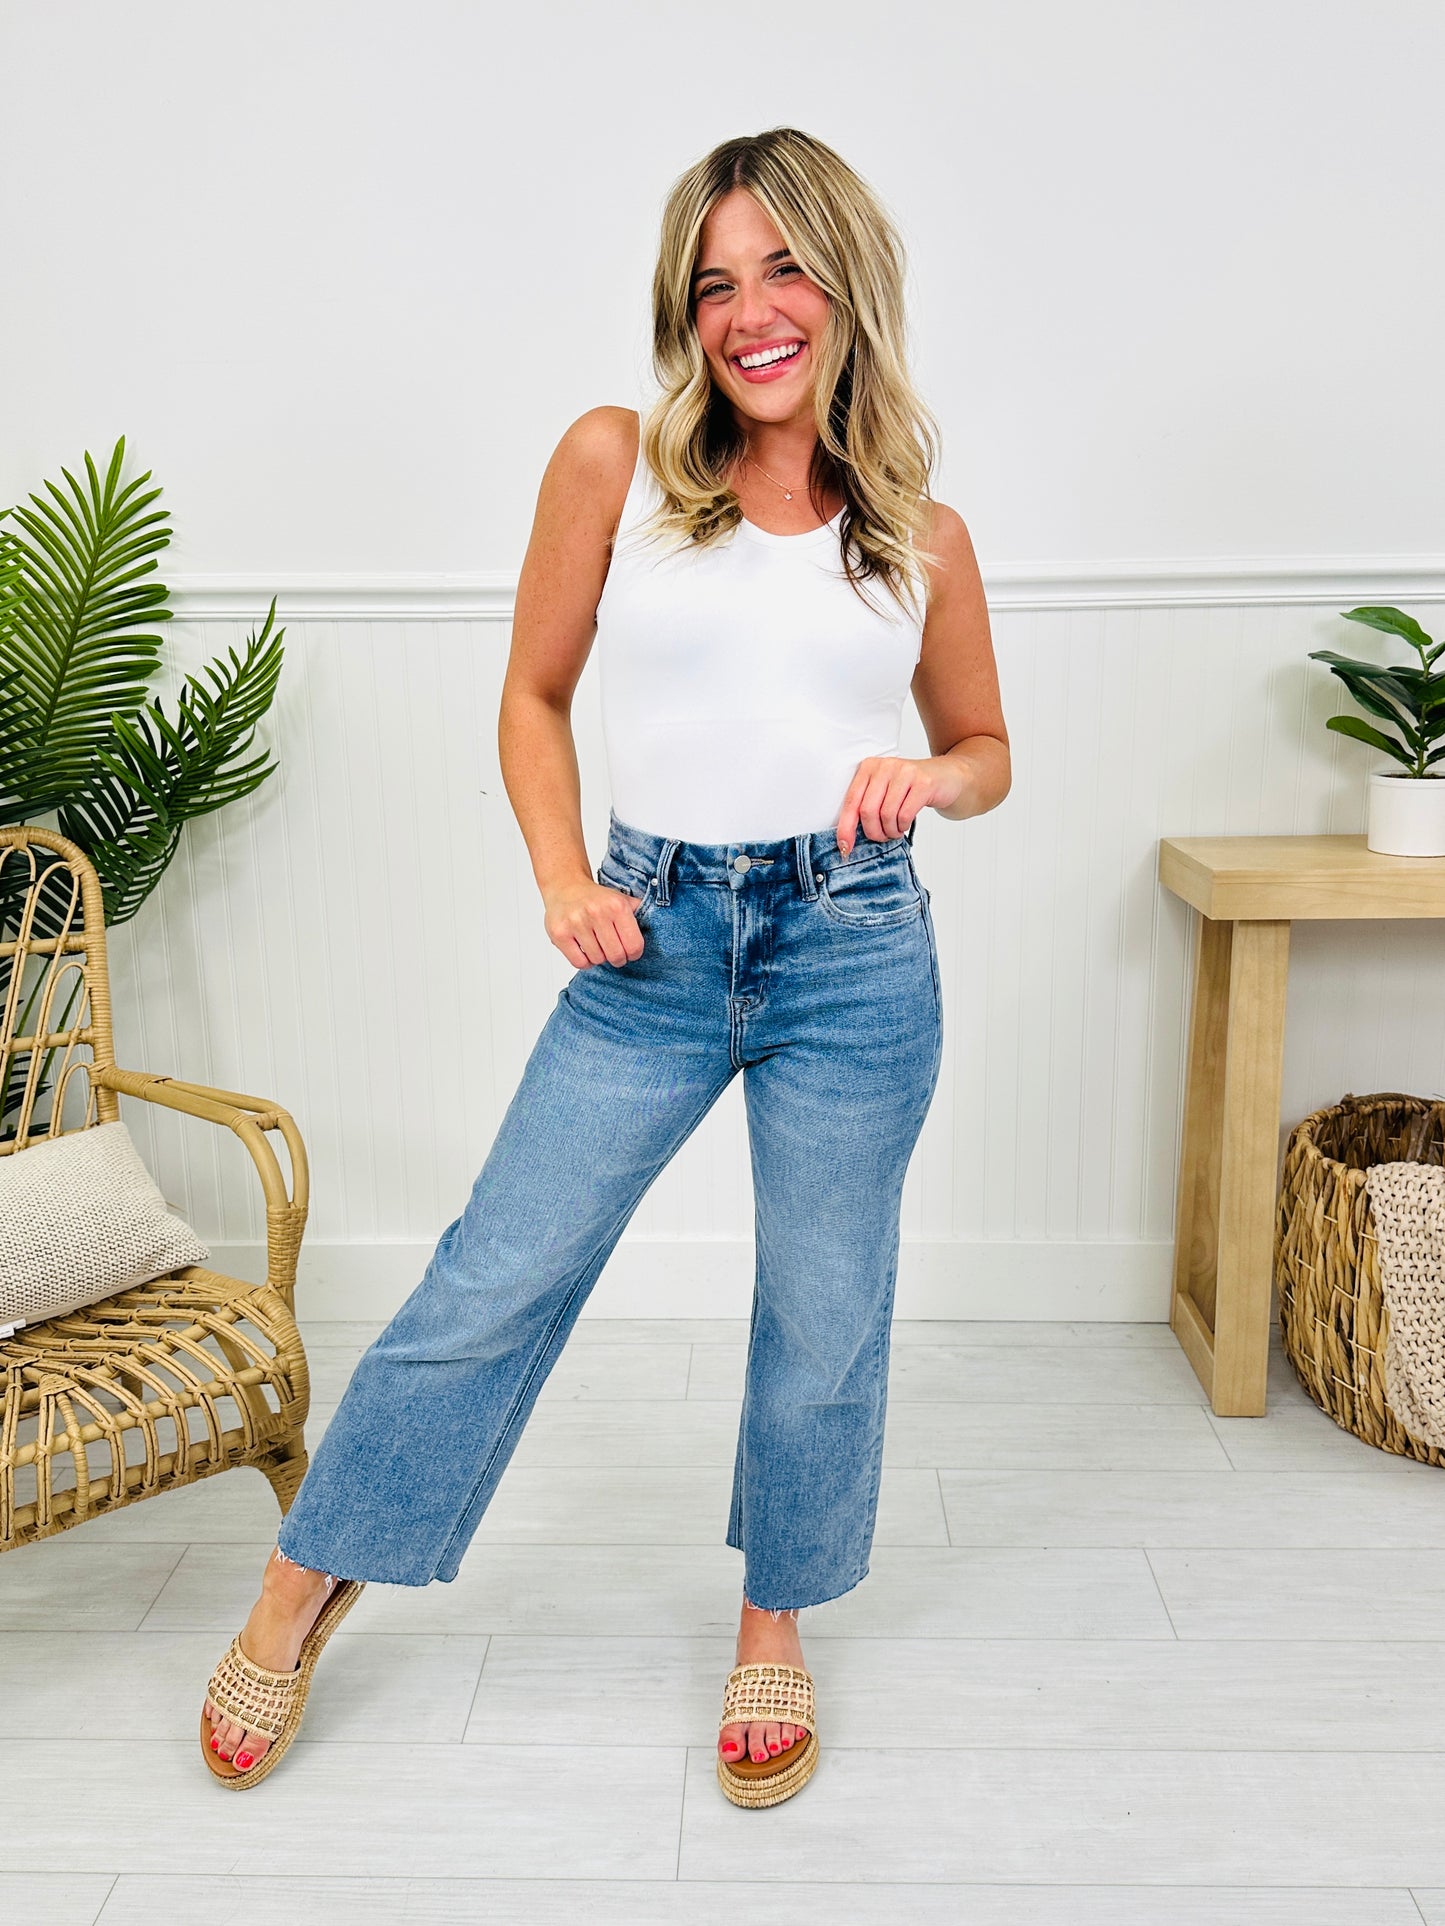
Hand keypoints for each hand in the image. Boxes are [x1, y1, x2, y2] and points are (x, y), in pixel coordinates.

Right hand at [545, 877, 647, 969]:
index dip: (634, 953)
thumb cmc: (596, 898)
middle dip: (618, 958)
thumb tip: (662, 925)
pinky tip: (585, 949)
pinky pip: (579, 962)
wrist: (565, 886)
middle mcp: (596, 913)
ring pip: (597, 960)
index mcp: (617, 906)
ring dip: (599, 957)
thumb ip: (640, 912)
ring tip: (597, 945)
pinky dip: (584, 961)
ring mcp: (576, 923)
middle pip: (616, 956)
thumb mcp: (622, 899)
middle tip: (614, 952)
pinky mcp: (560, 933)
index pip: (634, 945)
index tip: (630, 951)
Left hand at [835, 755, 966, 854]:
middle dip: (873, 832)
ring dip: (890, 831)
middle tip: (882, 837)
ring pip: (886, 815)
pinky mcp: (923, 783)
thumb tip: (846, 839)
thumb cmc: (911, 788)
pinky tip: (905, 825)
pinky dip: (903, 826)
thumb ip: (866, 806)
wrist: (947, 776)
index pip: (851, 801)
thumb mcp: (885, 791)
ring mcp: (905, 773)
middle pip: (867, 811)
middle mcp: (885, 766)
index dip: (846, 828)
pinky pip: (905, 815)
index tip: (845, 848)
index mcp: (869, 767)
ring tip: (895, 831)